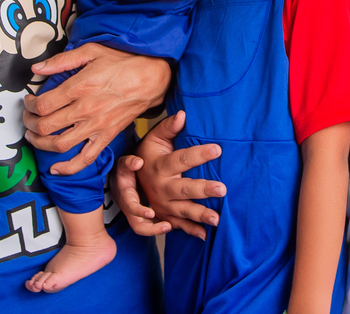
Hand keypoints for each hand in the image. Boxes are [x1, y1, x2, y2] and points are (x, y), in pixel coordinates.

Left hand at [22, 43, 170, 175]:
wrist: (151, 77)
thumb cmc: (123, 62)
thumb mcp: (92, 50)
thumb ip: (62, 60)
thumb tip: (37, 68)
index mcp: (80, 87)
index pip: (43, 105)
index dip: (29, 105)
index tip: (29, 101)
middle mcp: (86, 109)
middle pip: (46, 126)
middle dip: (29, 123)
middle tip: (28, 117)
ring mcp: (97, 126)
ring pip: (59, 145)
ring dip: (40, 144)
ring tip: (34, 136)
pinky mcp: (107, 136)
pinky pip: (85, 158)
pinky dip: (68, 168)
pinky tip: (55, 168)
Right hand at [111, 154, 170, 235]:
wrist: (119, 180)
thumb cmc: (123, 171)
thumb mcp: (123, 164)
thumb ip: (129, 162)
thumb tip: (138, 162)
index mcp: (125, 197)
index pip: (130, 207)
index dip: (139, 211)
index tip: (151, 212)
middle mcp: (130, 209)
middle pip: (138, 226)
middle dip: (152, 229)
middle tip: (168, 226)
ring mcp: (137, 214)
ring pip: (147, 228)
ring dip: (160, 230)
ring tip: (174, 226)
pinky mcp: (144, 216)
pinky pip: (153, 225)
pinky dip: (163, 226)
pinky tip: (177, 225)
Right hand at [121, 110, 226, 238]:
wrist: (126, 181)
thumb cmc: (147, 155)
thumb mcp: (153, 139)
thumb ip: (168, 127)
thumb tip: (182, 114)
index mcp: (160, 167)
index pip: (182, 159)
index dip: (199, 154)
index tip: (218, 149)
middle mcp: (161, 188)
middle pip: (184, 189)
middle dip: (203, 189)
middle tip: (223, 189)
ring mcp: (163, 205)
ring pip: (184, 211)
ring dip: (200, 215)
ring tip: (217, 218)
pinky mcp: (166, 216)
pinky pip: (179, 226)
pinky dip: (192, 232)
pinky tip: (206, 235)